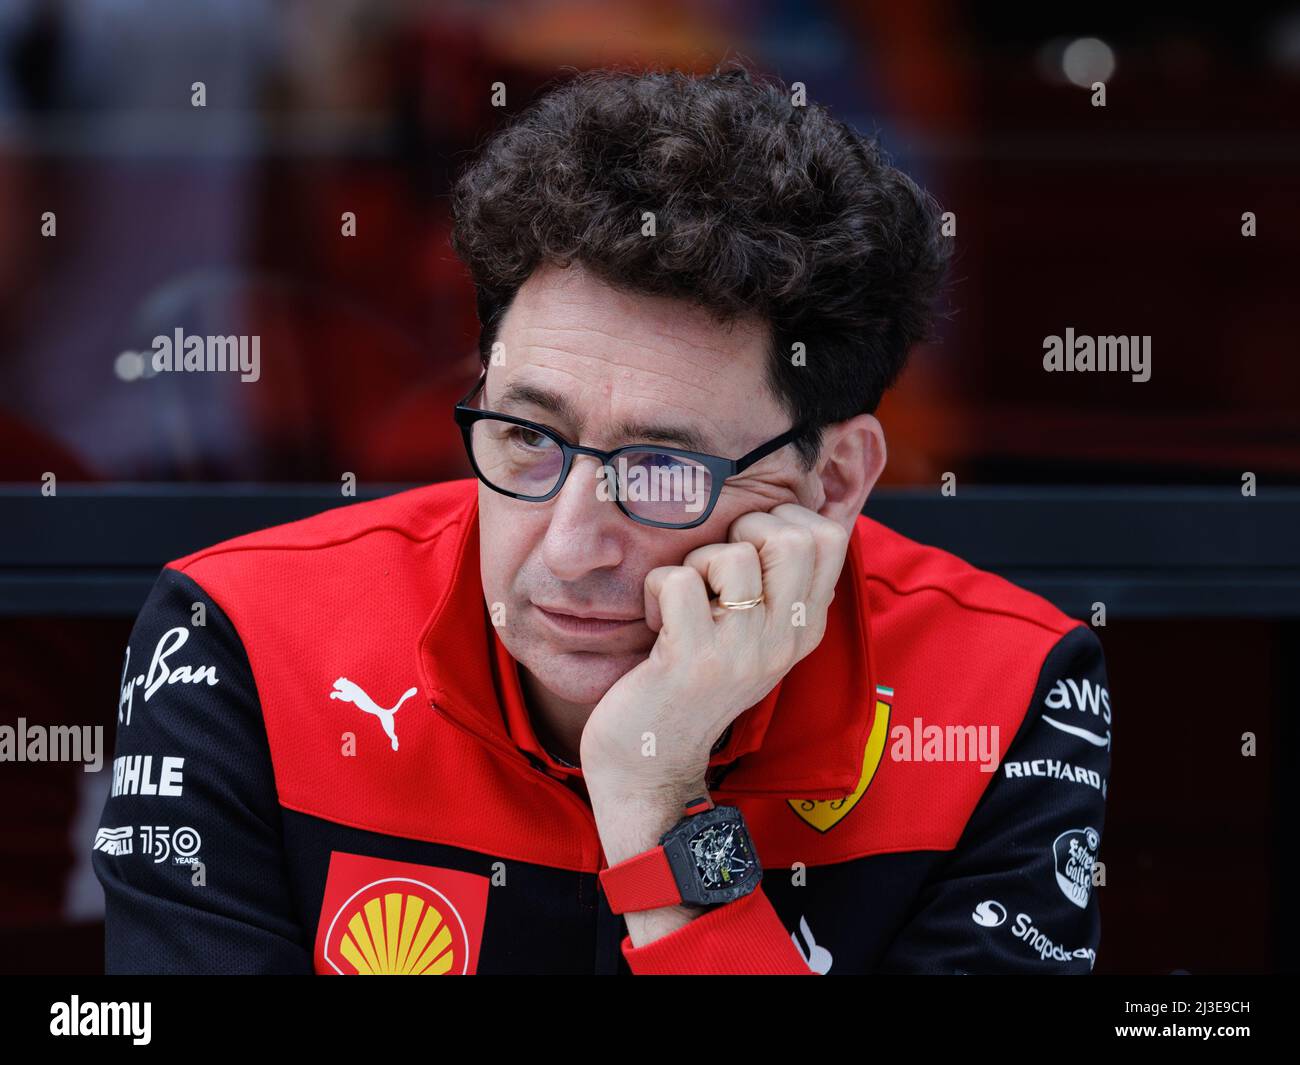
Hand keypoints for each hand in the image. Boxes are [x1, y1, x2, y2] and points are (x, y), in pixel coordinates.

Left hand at [580, 502, 849, 796]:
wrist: (650, 762)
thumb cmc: (694, 683)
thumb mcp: (753, 637)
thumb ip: (776, 586)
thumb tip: (781, 512)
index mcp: (806, 628)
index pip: (830, 538)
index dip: (782, 519)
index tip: (748, 549)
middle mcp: (785, 640)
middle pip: (794, 537)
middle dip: (744, 531)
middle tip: (716, 569)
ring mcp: (742, 652)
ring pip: (731, 555)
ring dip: (694, 563)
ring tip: (684, 603)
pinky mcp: (693, 660)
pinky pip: (678, 580)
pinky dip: (656, 588)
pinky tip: (657, 622)